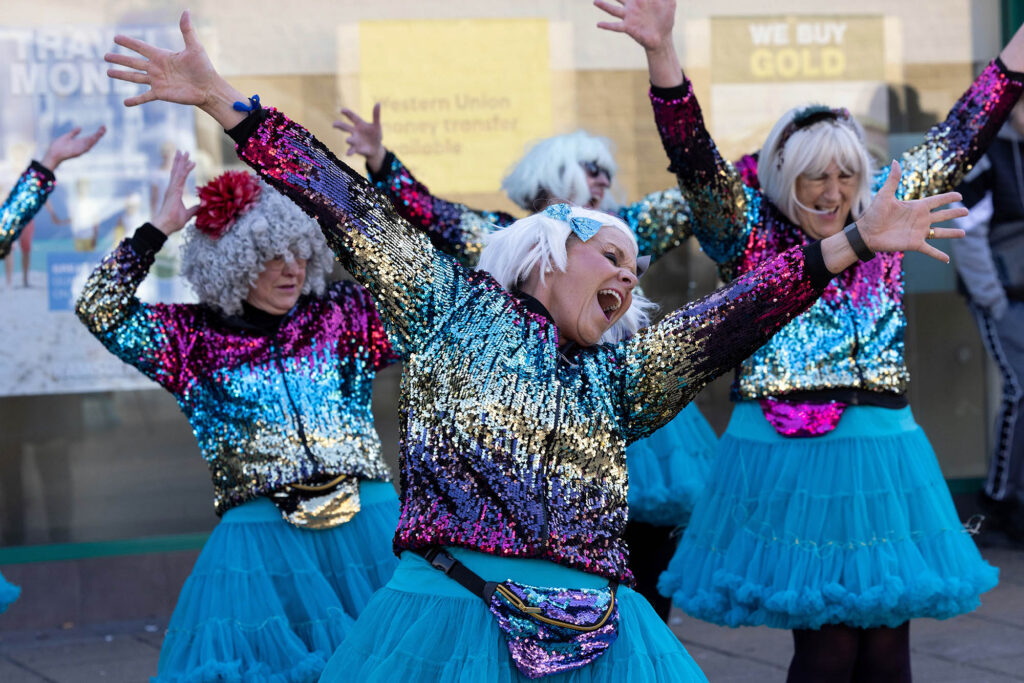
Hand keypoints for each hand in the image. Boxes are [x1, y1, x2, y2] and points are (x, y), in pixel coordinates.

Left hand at [40, 126, 105, 171]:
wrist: (52, 153)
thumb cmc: (58, 147)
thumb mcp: (67, 136)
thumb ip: (73, 133)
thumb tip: (80, 127)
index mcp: (80, 142)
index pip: (91, 137)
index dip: (97, 132)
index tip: (102, 126)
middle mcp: (82, 146)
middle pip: (93, 140)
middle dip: (99, 134)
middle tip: (104, 127)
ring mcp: (80, 150)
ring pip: (91, 143)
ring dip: (96, 138)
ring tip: (101, 131)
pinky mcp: (77, 153)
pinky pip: (85, 148)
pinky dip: (89, 143)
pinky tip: (93, 138)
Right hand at [105, 11, 244, 128]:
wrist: (209, 88)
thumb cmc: (204, 68)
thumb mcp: (194, 47)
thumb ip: (187, 30)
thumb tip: (186, 11)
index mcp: (162, 56)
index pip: (141, 47)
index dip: (128, 43)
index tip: (116, 38)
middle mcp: (157, 68)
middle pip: (133, 62)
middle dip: (119, 59)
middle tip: (105, 55)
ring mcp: (157, 81)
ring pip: (134, 77)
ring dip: (121, 75)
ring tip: (108, 72)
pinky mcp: (161, 94)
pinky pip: (145, 97)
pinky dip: (135, 100)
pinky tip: (125, 103)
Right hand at [151, 151, 198, 235]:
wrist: (165, 225)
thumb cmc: (173, 221)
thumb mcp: (188, 214)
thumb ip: (194, 209)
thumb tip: (201, 206)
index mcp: (174, 192)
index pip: (179, 178)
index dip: (183, 169)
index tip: (187, 161)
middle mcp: (172, 189)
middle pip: (176, 172)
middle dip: (180, 161)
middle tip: (183, 151)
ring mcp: (172, 189)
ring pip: (178, 172)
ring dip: (181, 162)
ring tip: (184, 152)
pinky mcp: (174, 191)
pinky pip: (181, 178)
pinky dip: (185, 170)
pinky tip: (190, 163)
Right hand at [333, 103, 385, 172]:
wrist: (376, 148)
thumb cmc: (375, 135)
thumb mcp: (377, 125)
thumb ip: (376, 115)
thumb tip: (378, 103)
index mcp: (359, 124)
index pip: (352, 117)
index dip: (347, 113)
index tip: (342, 110)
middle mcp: (354, 132)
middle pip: (345, 127)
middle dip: (339, 125)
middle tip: (333, 124)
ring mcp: (355, 141)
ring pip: (349, 139)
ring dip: (349, 140)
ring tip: (348, 140)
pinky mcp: (356, 149)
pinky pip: (352, 150)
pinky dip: (350, 152)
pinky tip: (348, 154)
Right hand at [595, 0, 675, 51]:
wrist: (662, 38)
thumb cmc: (665, 19)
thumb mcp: (670, 3)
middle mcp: (632, 6)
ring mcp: (628, 16)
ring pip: (613, 9)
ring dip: (604, 5)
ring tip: (595, 2)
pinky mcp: (628, 27)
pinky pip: (615, 26)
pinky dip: (607, 25)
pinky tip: (598, 24)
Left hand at [857, 160, 966, 262]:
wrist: (866, 233)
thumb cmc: (874, 213)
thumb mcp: (885, 195)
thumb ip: (893, 179)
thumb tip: (895, 161)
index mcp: (916, 207)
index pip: (937, 201)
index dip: (948, 198)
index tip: (960, 195)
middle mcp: (920, 219)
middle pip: (942, 215)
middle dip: (954, 213)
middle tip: (967, 211)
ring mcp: (918, 232)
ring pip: (940, 233)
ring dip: (952, 233)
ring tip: (964, 233)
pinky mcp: (914, 244)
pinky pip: (930, 250)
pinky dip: (939, 255)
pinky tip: (948, 260)